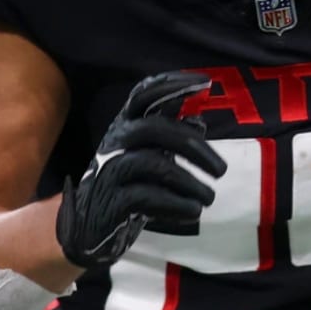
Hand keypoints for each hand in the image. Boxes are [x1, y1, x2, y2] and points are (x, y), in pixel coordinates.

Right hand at [56, 71, 226, 268]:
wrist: (88, 227)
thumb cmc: (126, 187)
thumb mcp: (149, 158)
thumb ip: (171, 139)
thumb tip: (198, 120)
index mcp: (124, 127)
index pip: (143, 96)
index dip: (171, 85)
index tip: (204, 83)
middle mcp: (114, 143)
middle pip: (154, 129)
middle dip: (193, 146)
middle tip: (221, 171)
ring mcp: (109, 171)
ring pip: (152, 164)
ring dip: (189, 182)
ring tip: (209, 198)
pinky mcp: (110, 201)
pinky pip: (146, 197)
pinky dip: (175, 204)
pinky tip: (192, 211)